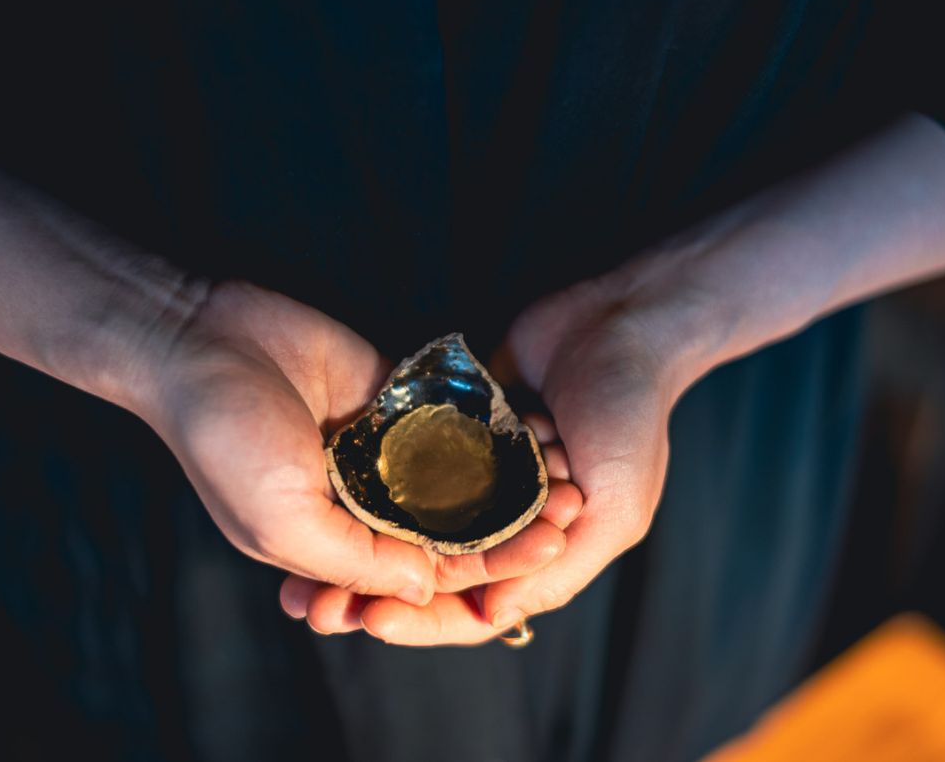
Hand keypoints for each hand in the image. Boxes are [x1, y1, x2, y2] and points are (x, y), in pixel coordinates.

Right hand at [144, 280, 580, 609]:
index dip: (476, 574)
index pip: (416, 575)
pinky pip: (443, 422)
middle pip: (445, 529)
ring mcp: (377, 450)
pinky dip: (484, 431)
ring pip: (452, 478)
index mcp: (331, 544)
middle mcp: (359, 503)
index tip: (536, 559)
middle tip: (564, 524)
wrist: (202, 337)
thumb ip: (355, 559)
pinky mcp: (389, 400)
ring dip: (503, 484)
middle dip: (503, 532)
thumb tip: (425, 586)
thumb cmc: (226, 438)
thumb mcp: (283, 519)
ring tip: (563, 482)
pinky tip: (535, 433)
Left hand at [295, 268, 685, 643]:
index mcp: (547, 548)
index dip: (424, 619)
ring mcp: (481, 468)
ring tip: (311, 554)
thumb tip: (491, 622)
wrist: (623, 322)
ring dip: (369, 535)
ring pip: (415, 515)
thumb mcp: (617, 508)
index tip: (370, 620)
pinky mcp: (460, 422)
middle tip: (321, 601)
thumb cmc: (633, 417)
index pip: (476, 603)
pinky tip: (334, 485)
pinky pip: (413, 456)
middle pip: (434, 566)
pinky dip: (380, 473)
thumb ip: (559, 569)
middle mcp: (508, 514)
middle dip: (381, 585)